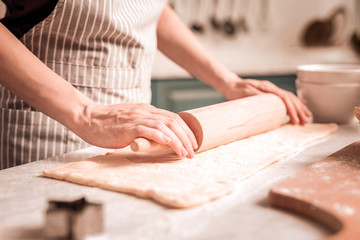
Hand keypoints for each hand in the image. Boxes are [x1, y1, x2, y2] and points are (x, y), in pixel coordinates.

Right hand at [74, 103, 197, 157]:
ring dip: (178, 140)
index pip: (173, 117)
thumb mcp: (131, 120)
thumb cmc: (108, 123)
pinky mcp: (128, 126)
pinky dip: (161, 136)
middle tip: (194, 150)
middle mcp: (145, 111)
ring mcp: (137, 118)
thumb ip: (144, 125)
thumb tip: (159, 137)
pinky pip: (149, 130)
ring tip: (185, 153)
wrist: (88, 118)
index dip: (186, 130)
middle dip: (187, 137)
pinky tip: (169, 143)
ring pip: (165, 126)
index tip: (193, 142)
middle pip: (173, 121)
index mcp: (147, 110)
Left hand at [218, 74, 311, 123]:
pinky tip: (300, 104)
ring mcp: (271, 90)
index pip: (284, 98)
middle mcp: (271, 88)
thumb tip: (269, 101)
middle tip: (305, 121)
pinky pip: (285, 97)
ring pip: (289, 98)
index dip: (291, 110)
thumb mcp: (245, 94)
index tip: (296, 119)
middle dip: (299, 110)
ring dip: (299, 107)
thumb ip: (257, 97)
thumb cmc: (236, 90)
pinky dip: (294, 102)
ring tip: (306, 116)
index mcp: (267, 88)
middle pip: (290, 98)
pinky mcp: (269, 93)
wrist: (231, 84)